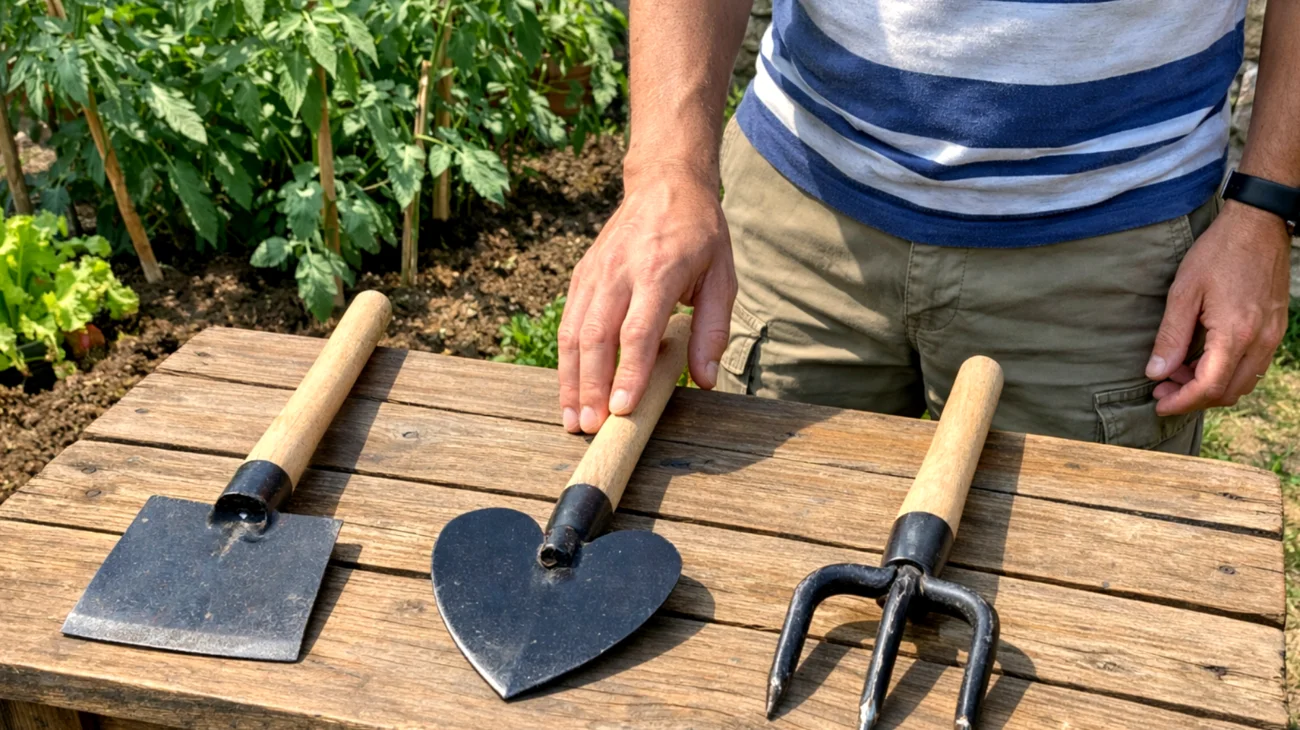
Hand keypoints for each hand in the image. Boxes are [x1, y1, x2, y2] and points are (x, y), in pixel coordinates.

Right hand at [557, 162, 736, 433]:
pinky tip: (568, 389)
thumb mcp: (723, 275)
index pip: (637, 330)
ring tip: (571, 418)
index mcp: (658, 271)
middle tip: (590, 427)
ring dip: (570, 379)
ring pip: (573, 333)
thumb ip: (714, 329)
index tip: (623, 409)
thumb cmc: (699, 234)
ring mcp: (595, 273)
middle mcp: (619, 272)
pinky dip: (565, 359)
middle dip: (591, 386)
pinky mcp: (582, 276)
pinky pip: (567, 322)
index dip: (628, 372)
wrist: (664, 183)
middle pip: (596, 337)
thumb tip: (707, 380)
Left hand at [1146, 201, 1291, 414]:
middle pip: (1228, 392)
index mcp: (1236, 334)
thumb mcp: (1183, 292)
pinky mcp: (1275, 328)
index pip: (1209, 387)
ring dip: (1210, 386)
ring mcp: (1272, 336)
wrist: (1259, 225)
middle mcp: (1260, 341)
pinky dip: (1227, 371)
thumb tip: (1156, 372)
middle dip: (1193, 398)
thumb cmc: (1218, 253)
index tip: (1159, 403)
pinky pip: (1253, 365)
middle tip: (1163, 388)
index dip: (1182, 402)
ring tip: (1178, 371)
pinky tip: (1201, 357)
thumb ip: (1171, 336)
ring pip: (1243, 382)